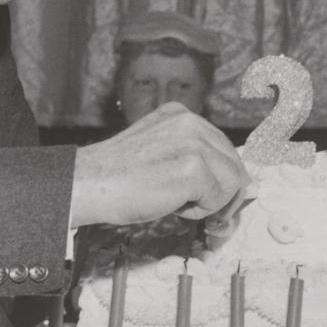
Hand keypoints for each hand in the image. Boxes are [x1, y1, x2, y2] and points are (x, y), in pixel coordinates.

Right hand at [69, 102, 248, 227]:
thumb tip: (236, 183)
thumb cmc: (118, 177)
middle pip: (235, 166)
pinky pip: (218, 199)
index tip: (206, 196)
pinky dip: (198, 211)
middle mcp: (191, 122)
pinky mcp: (193, 168)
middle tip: (192, 206)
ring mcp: (193, 143)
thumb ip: (192, 156)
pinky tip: (171, 204)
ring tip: (175, 200)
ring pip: (232, 183)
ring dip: (208, 202)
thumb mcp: (160, 151)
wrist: (89, 185)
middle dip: (221, 193)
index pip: (224, 149)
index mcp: (182, 115)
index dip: (220, 179)